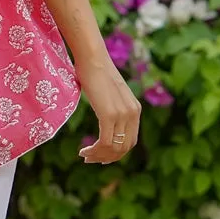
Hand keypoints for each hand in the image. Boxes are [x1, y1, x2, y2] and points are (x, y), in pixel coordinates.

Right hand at [73, 47, 140, 163]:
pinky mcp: (109, 114)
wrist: (93, 58)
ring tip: (85, 156)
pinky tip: (84, 150)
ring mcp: (122, 114)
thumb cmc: (96, 72)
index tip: (100, 155)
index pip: (130, 141)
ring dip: (99, 156)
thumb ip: (112, 107)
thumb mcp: (110, 93)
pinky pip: (105, 142)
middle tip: (90, 159)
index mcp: (135, 109)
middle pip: (124, 147)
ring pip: (114, 147)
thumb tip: (105, 117)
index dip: (116, 153)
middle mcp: (132, 113)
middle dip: (107, 157)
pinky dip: (94, 150)